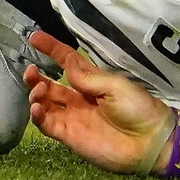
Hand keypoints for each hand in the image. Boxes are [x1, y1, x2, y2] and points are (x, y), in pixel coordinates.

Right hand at [24, 31, 174, 174]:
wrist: (149, 141)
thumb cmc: (138, 109)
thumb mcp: (116, 86)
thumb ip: (88, 77)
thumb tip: (68, 61)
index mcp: (93, 82)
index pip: (68, 62)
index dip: (52, 50)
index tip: (34, 37)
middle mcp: (79, 98)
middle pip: (51, 85)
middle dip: (36, 77)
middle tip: (30, 71)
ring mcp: (73, 117)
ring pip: (45, 104)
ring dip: (36, 95)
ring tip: (38, 89)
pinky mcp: (69, 136)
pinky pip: (47, 124)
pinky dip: (38, 116)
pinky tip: (36, 107)